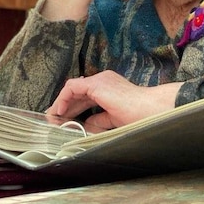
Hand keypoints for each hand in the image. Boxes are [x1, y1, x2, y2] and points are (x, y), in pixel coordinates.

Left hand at [46, 70, 180, 129]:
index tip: (65, 119)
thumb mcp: (113, 119)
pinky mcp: (96, 84)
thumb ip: (99, 119)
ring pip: (72, 88)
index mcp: (108, 87)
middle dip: (65, 106)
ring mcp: (99, 80)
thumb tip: (87, 124)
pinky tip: (60, 111)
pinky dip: (64, 99)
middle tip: (54, 119)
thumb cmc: (139, 115)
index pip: (85, 95)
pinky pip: (72, 88)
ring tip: (53, 117)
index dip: (73, 107)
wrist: (150, 110)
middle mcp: (102, 80)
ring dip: (61, 103)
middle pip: (77, 92)